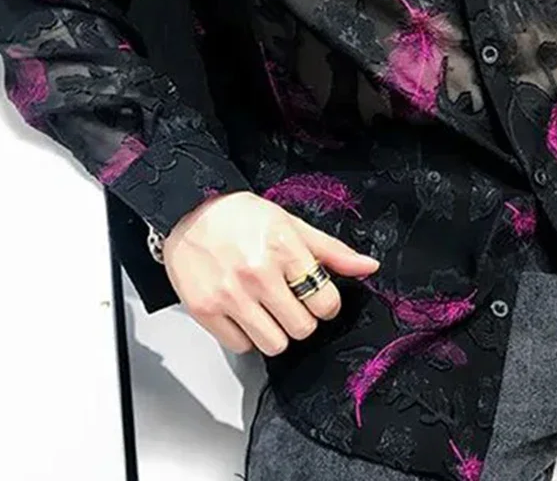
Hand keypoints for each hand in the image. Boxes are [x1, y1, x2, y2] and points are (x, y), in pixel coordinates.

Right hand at [161, 190, 379, 355]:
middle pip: (302, 328)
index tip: (318, 297)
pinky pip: (240, 346)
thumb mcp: (291, 224)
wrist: (188, 210)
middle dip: (302, 318)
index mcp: (284, 248)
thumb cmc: (241, 216)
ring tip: (268, 310)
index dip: (326, 303)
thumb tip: (368, 267)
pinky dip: (246, 335)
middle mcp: (258, 273)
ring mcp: (230, 295)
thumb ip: (331, 250)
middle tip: (290, 301)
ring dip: (276, 332)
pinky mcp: (205, 310)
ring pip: (274, 345)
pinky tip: (244, 312)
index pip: (325, 301)